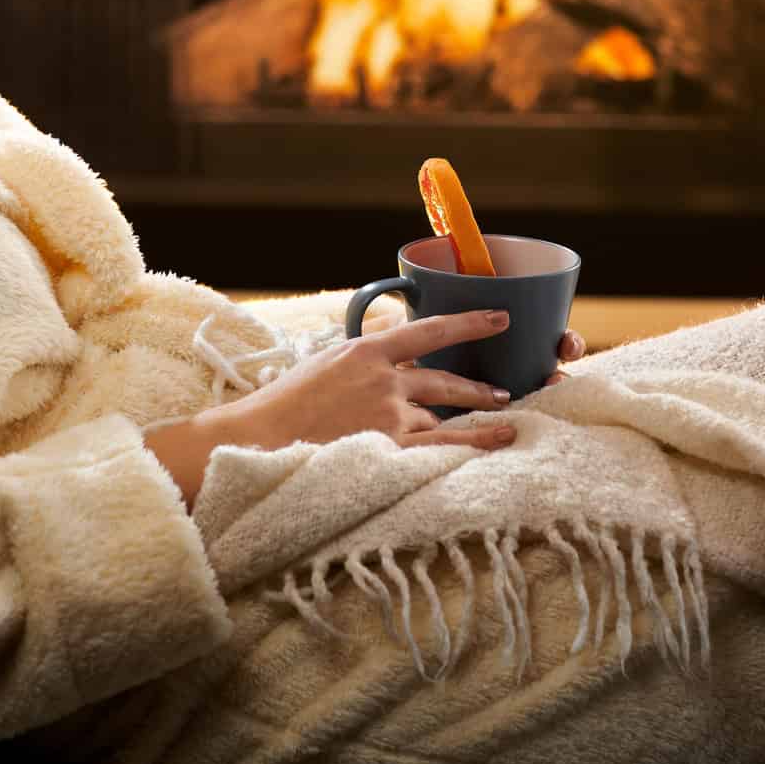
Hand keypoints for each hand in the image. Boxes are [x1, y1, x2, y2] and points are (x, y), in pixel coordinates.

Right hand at [216, 308, 566, 456]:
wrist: (260, 437)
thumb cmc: (286, 402)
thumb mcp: (325, 361)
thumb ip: (363, 356)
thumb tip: (392, 351)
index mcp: (366, 350)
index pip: (428, 330)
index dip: (468, 322)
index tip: (498, 318)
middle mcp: (384, 379)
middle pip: (443, 379)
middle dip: (476, 383)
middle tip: (504, 386)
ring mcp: (388, 414)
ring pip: (440, 416)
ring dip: (467, 419)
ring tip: (500, 422)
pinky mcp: (388, 446)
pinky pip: (442, 444)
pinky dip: (474, 440)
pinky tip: (501, 437)